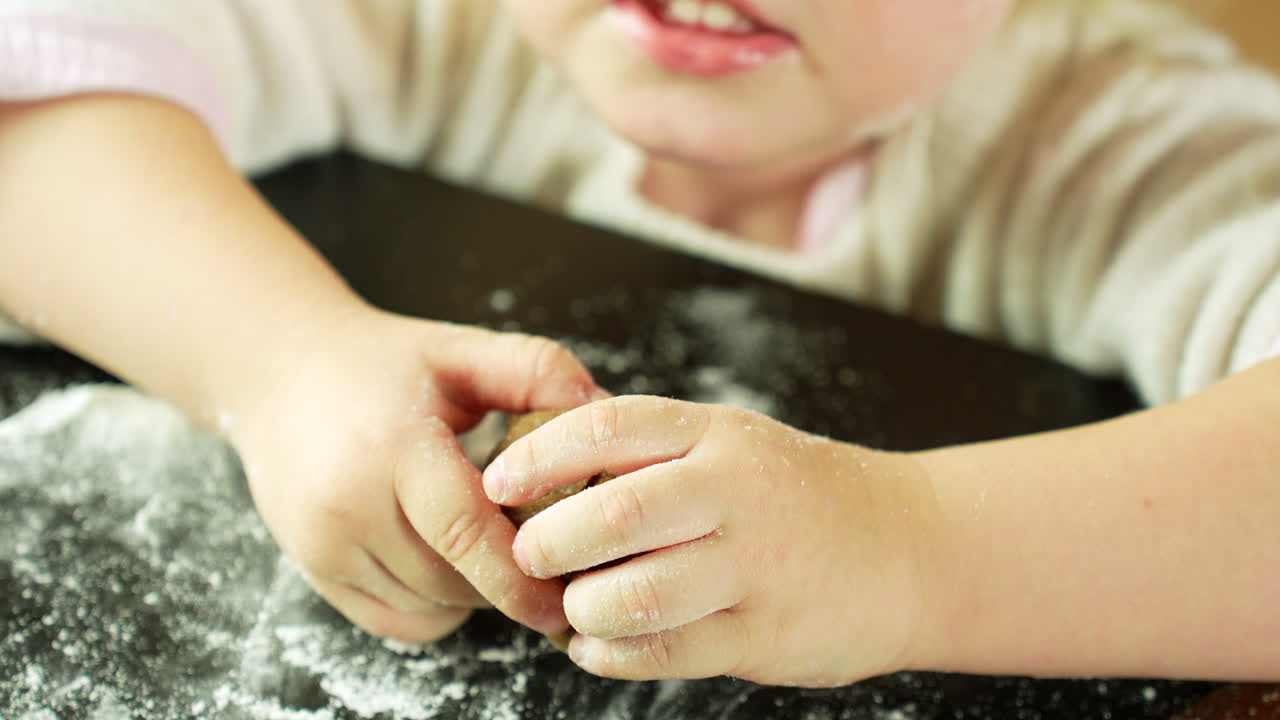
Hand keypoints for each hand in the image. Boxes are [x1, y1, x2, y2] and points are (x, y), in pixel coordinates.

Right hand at [227, 307, 607, 642]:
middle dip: (510, 578)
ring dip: (476, 591)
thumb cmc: (381, 363)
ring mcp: (323, 545)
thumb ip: (535, 368)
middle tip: (553, 555)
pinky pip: (398, 621)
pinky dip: (438, 607)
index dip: (521, 574)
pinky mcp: (314, 571)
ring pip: (430, 604)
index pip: (464, 530)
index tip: (568, 595)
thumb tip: (604, 404)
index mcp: (392, 447)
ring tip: (497, 544)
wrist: (278, 371)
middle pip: (454, 577)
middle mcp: (347, 504)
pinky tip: (451, 562)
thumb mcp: (458, 350)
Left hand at [482, 396, 941, 684]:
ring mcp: (754, 567)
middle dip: (548, 541)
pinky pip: (665, 652)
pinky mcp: (765, 635)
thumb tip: (549, 471)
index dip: (538, 455)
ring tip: (570, 608)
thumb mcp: (738, 445)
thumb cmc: (803, 496)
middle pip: (611, 514)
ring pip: (632, 594)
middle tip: (529, 554)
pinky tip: (598, 646)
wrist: (912, 549)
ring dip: (580, 608)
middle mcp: (736, 493)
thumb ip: (660, 454)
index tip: (497, 482)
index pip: (608, 429)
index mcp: (719, 436)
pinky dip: (612, 654)